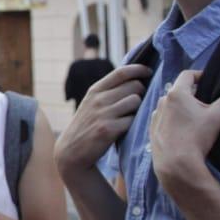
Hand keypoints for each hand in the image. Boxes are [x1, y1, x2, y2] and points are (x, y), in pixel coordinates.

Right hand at [55, 64, 150, 178]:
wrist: (71, 150)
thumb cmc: (86, 126)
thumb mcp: (91, 103)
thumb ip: (108, 91)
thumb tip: (135, 79)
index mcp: (95, 90)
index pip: (121, 72)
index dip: (138, 69)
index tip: (148, 71)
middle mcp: (98, 99)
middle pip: (134, 86)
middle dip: (141, 92)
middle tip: (137, 103)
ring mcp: (103, 114)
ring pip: (136, 101)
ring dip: (138, 109)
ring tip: (129, 117)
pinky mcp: (108, 129)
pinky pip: (132, 120)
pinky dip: (133, 124)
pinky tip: (125, 129)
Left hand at [150, 69, 219, 190]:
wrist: (175, 163)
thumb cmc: (197, 136)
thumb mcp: (218, 116)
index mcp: (176, 93)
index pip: (187, 74)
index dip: (200, 75)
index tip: (210, 81)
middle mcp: (161, 101)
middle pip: (179, 90)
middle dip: (193, 93)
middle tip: (207, 102)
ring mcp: (155, 115)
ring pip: (171, 104)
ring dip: (183, 106)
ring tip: (196, 117)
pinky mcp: (152, 129)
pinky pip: (165, 118)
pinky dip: (174, 118)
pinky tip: (184, 129)